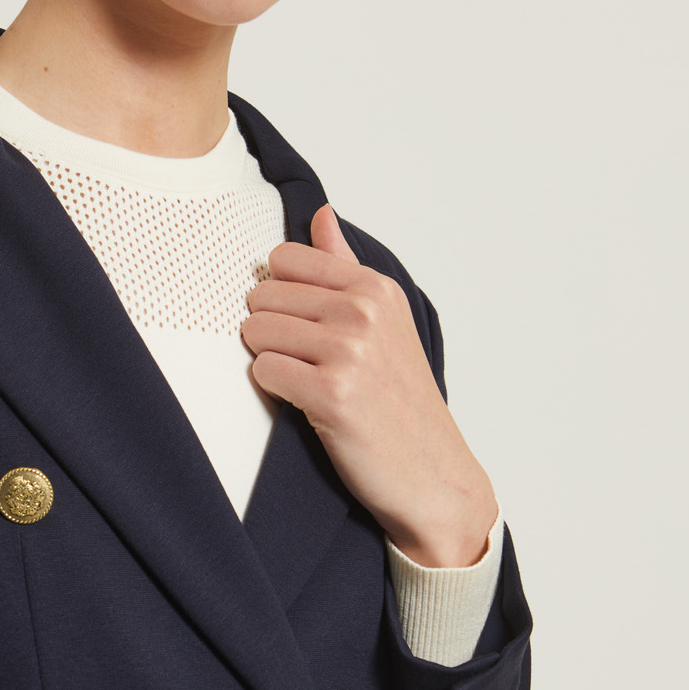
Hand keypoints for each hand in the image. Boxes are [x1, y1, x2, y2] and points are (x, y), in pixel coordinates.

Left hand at [242, 204, 497, 567]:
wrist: (433, 476)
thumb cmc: (399, 401)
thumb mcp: (383, 322)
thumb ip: (344, 267)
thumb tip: (321, 214)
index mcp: (375, 289)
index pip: (284, 259)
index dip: (279, 296)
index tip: (303, 325)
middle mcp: (365, 312)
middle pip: (261, 296)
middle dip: (271, 331)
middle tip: (307, 362)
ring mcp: (350, 352)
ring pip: (256, 333)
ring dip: (271, 362)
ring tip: (307, 383)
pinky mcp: (331, 395)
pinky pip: (262, 372)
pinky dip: (275, 391)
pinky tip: (307, 405)